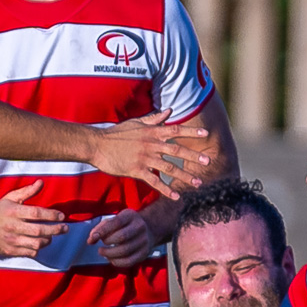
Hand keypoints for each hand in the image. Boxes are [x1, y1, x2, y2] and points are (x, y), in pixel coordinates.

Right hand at [0, 181, 67, 258]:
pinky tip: (40, 242)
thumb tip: (41, 182)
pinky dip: (38, 248)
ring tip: (51, 235)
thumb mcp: (10, 197)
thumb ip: (27, 191)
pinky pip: (30, 252)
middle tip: (65, 228)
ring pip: (37, 243)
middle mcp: (12, 226)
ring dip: (48, 240)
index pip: (36, 213)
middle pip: (39, 230)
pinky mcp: (10, 251)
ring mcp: (11, 240)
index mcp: (13, 212)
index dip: (51, 215)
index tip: (61, 216)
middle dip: (56, 229)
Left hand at [89, 208, 150, 267]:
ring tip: (103, 252)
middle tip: (100, 247)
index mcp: (130, 215)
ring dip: (110, 254)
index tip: (92, 239)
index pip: (116, 222)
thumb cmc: (124, 226)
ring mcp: (144, 240)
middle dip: (107, 243)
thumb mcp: (113, 220)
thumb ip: (99, 228)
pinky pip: (129, 261)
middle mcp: (139, 226)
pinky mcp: (144, 253)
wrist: (148, 230)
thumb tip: (90, 241)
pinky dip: (117, 262)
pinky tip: (111, 259)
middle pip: (122, 237)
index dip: (102, 231)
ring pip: (125, 251)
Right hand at [90, 111, 209, 195]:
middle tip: (208, 161)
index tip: (206, 133)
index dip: (191, 131)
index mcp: (152, 132)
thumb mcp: (137, 123)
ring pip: (169, 168)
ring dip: (185, 176)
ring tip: (198, 183)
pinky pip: (154, 181)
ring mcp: (144, 158)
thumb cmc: (117, 133)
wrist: (98, 145)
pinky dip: (166, 189)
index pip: (176, 129)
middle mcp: (151, 144)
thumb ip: (155, 118)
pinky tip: (176, 196)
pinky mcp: (136, 170)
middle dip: (193, 156)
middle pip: (177, 150)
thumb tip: (170, 110)